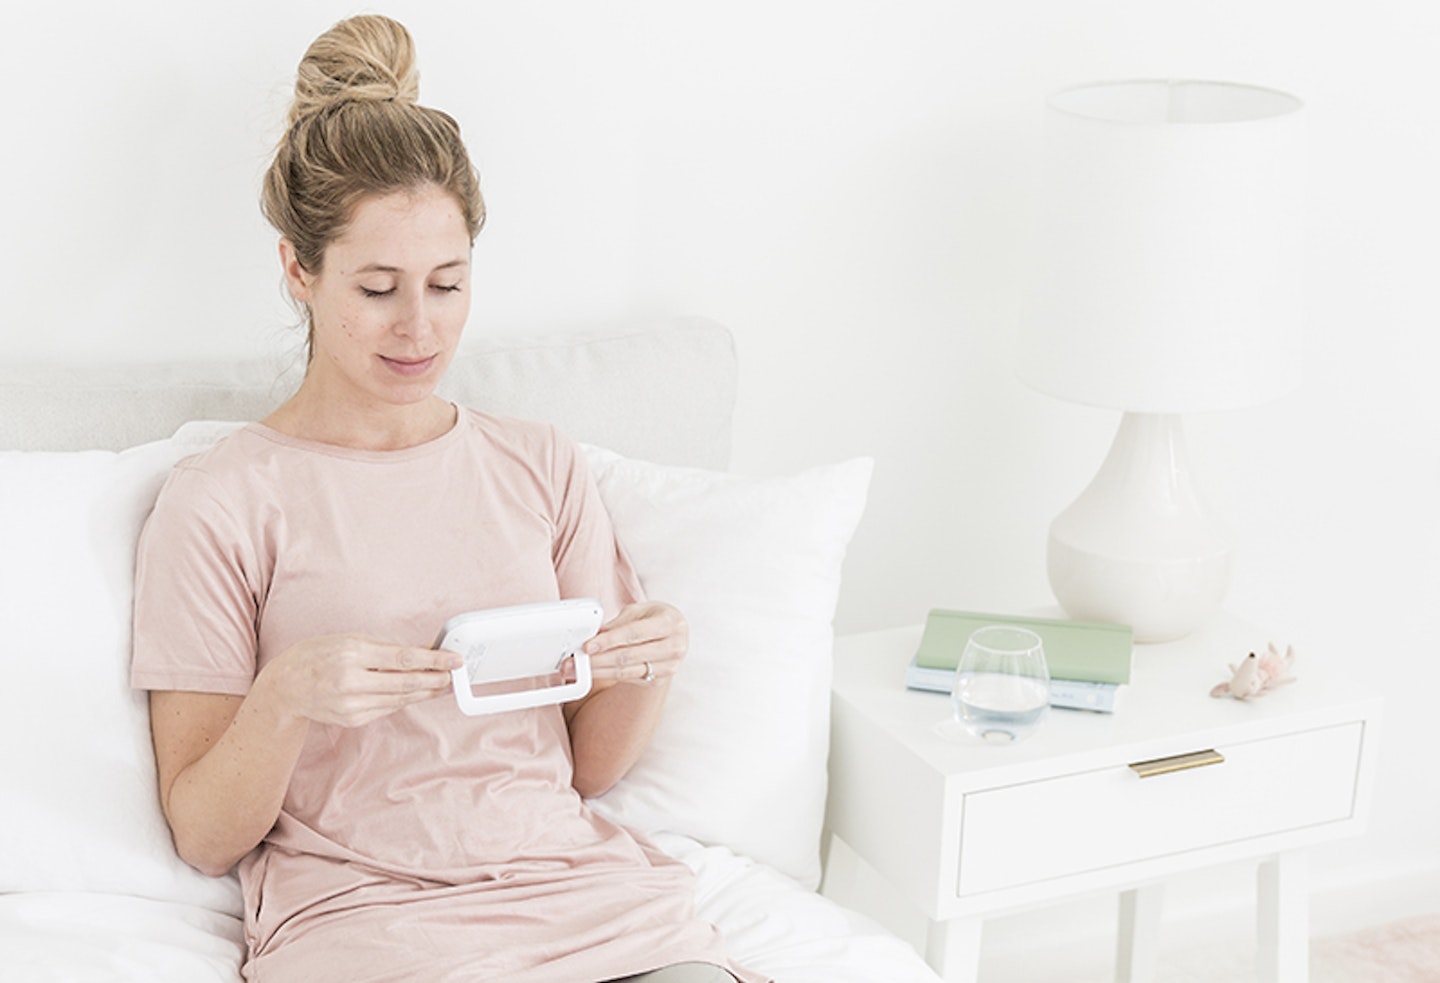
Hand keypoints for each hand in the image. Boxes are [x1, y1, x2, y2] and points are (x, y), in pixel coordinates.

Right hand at [264, 634, 461, 727]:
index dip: (434, 660)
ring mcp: (351, 704)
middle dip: (436, 680)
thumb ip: (388, 647)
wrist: (286, 686)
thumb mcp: (350, 639)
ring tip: (442, 684)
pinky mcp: (352, 719)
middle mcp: (351, 681)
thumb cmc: (317, 655)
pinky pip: (387, 709)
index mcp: (352, 655)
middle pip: (406, 684)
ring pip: (400, 699)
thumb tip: (424, 649)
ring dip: (425, 692)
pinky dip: (404, 700)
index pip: (403, 659)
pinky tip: (417, 693)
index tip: (454, 660)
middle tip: (454, 675)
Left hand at [583, 602, 687, 687]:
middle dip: (597, 659)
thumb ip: (618, 623)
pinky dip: (607, 674)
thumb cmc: (656, 618)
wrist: (675, 635)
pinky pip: (628, 678)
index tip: (588, 646)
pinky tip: (593, 671)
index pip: (634, 633)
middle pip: (628, 656)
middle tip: (575, 661)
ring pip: (626, 671)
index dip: (609, 640)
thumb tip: (593, 635)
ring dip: (598, 671)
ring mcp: (668, 666)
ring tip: (578, 668)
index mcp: (670, 623)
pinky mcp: (658, 680)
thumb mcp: (640, 611)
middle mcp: (674, 646)